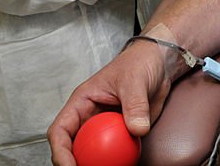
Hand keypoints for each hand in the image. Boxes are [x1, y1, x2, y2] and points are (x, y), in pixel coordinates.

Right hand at [48, 40, 175, 165]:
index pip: (60, 130)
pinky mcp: (121, 134)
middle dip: (75, 164)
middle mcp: (89, 118)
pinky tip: (125, 165)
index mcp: (81, 103)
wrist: (159, 64)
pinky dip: (117, 162)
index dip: (60, 151)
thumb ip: (135, 105)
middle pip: (73, 148)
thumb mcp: (135, 80)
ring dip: (96, 164)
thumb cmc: (139, 63)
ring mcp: (104, 128)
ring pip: (93, 153)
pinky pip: (115, 153)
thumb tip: (137, 129)